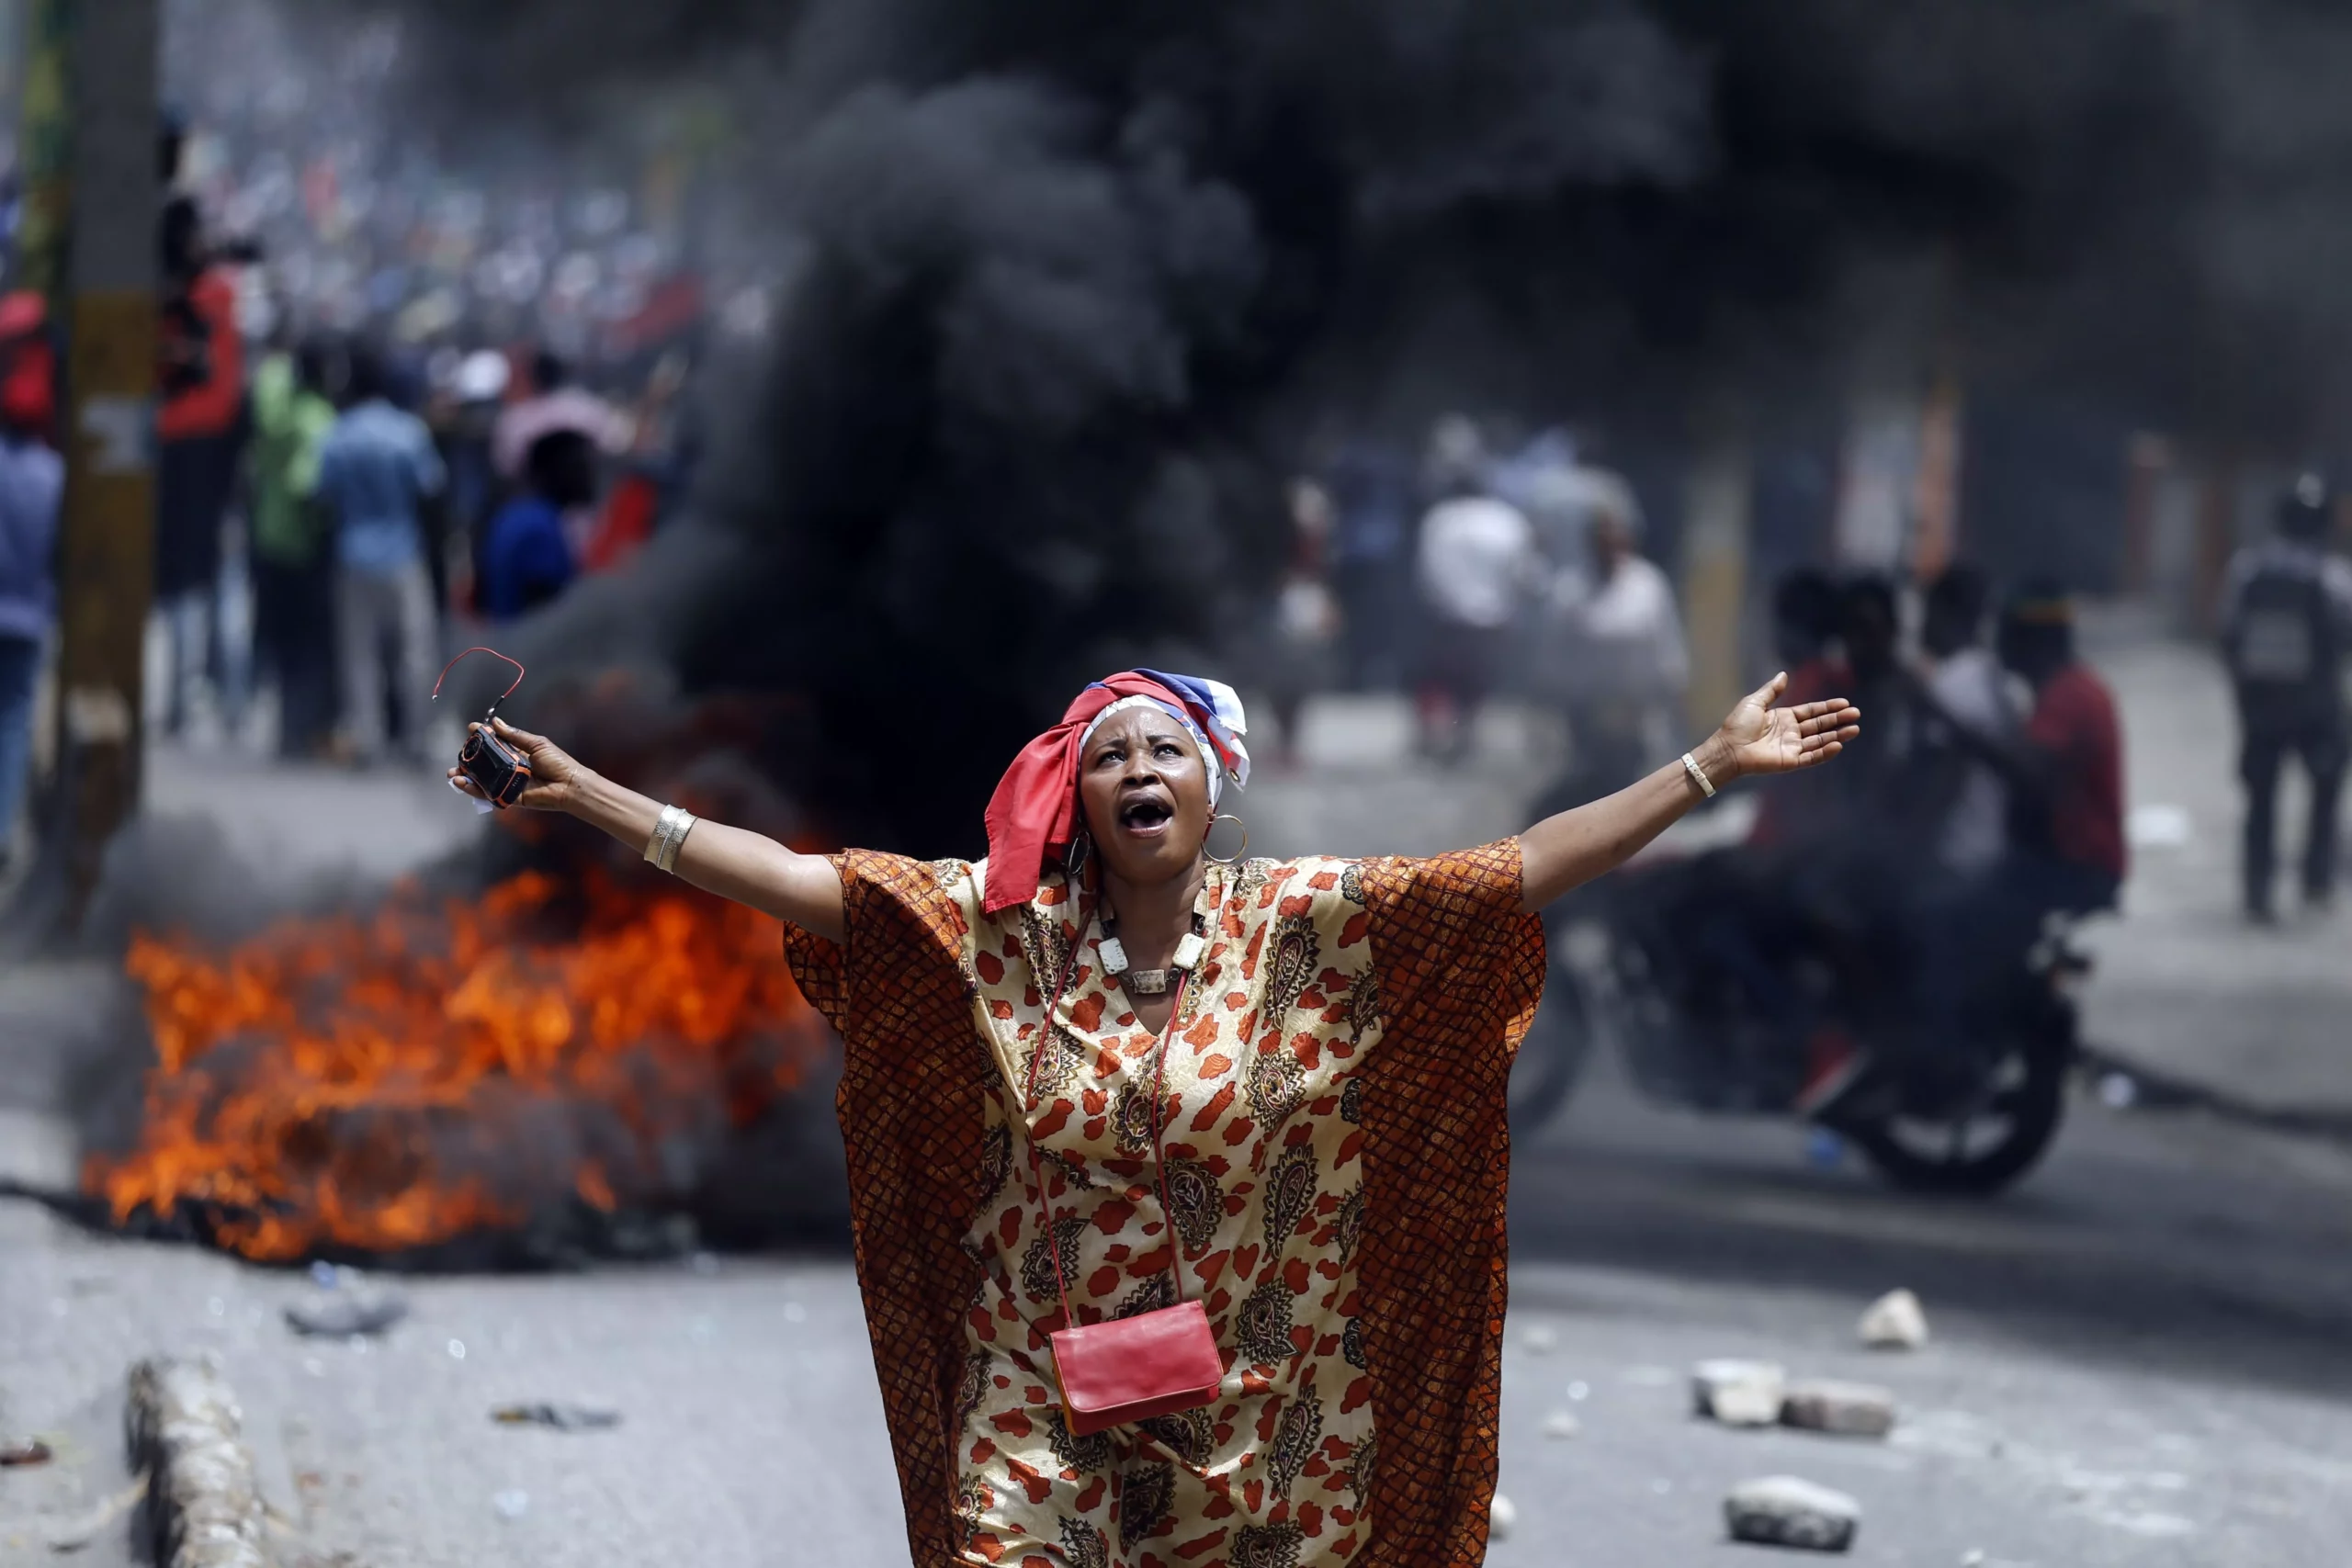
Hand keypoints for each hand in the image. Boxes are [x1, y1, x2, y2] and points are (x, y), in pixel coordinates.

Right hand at [447, 717, 591, 812]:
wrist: (569, 784)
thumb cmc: (558, 762)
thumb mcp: (537, 743)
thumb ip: (515, 735)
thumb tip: (495, 722)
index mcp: (517, 754)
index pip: (495, 745)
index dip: (482, 738)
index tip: (471, 729)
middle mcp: (510, 768)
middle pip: (484, 764)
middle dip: (469, 760)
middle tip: (459, 755)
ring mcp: (508, 783)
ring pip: (482, 780)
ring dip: (466, 776)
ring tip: (453, 773)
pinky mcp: (508, 797)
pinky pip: (489, 793)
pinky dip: (474, 790)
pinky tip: (462, 783)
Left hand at [1707, 672, 1860, 780]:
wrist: (1728, 748)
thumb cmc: (1737, 725)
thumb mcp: (1755, 702)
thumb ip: (1772, 690)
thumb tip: (1784, 675)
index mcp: (1784, 718)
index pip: (1812, 712)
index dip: (1828, 708)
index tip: (1844, 703)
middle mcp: (1791, 733)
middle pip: (1820, 725)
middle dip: (1838, 720)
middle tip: (1856, 714)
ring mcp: (1792, 748)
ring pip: (1820, 741)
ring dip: (1837, 735)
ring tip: (1854, 729)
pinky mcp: (1790, 761)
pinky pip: (1811, 757)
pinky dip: (1825, 752)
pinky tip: (1838, 745)